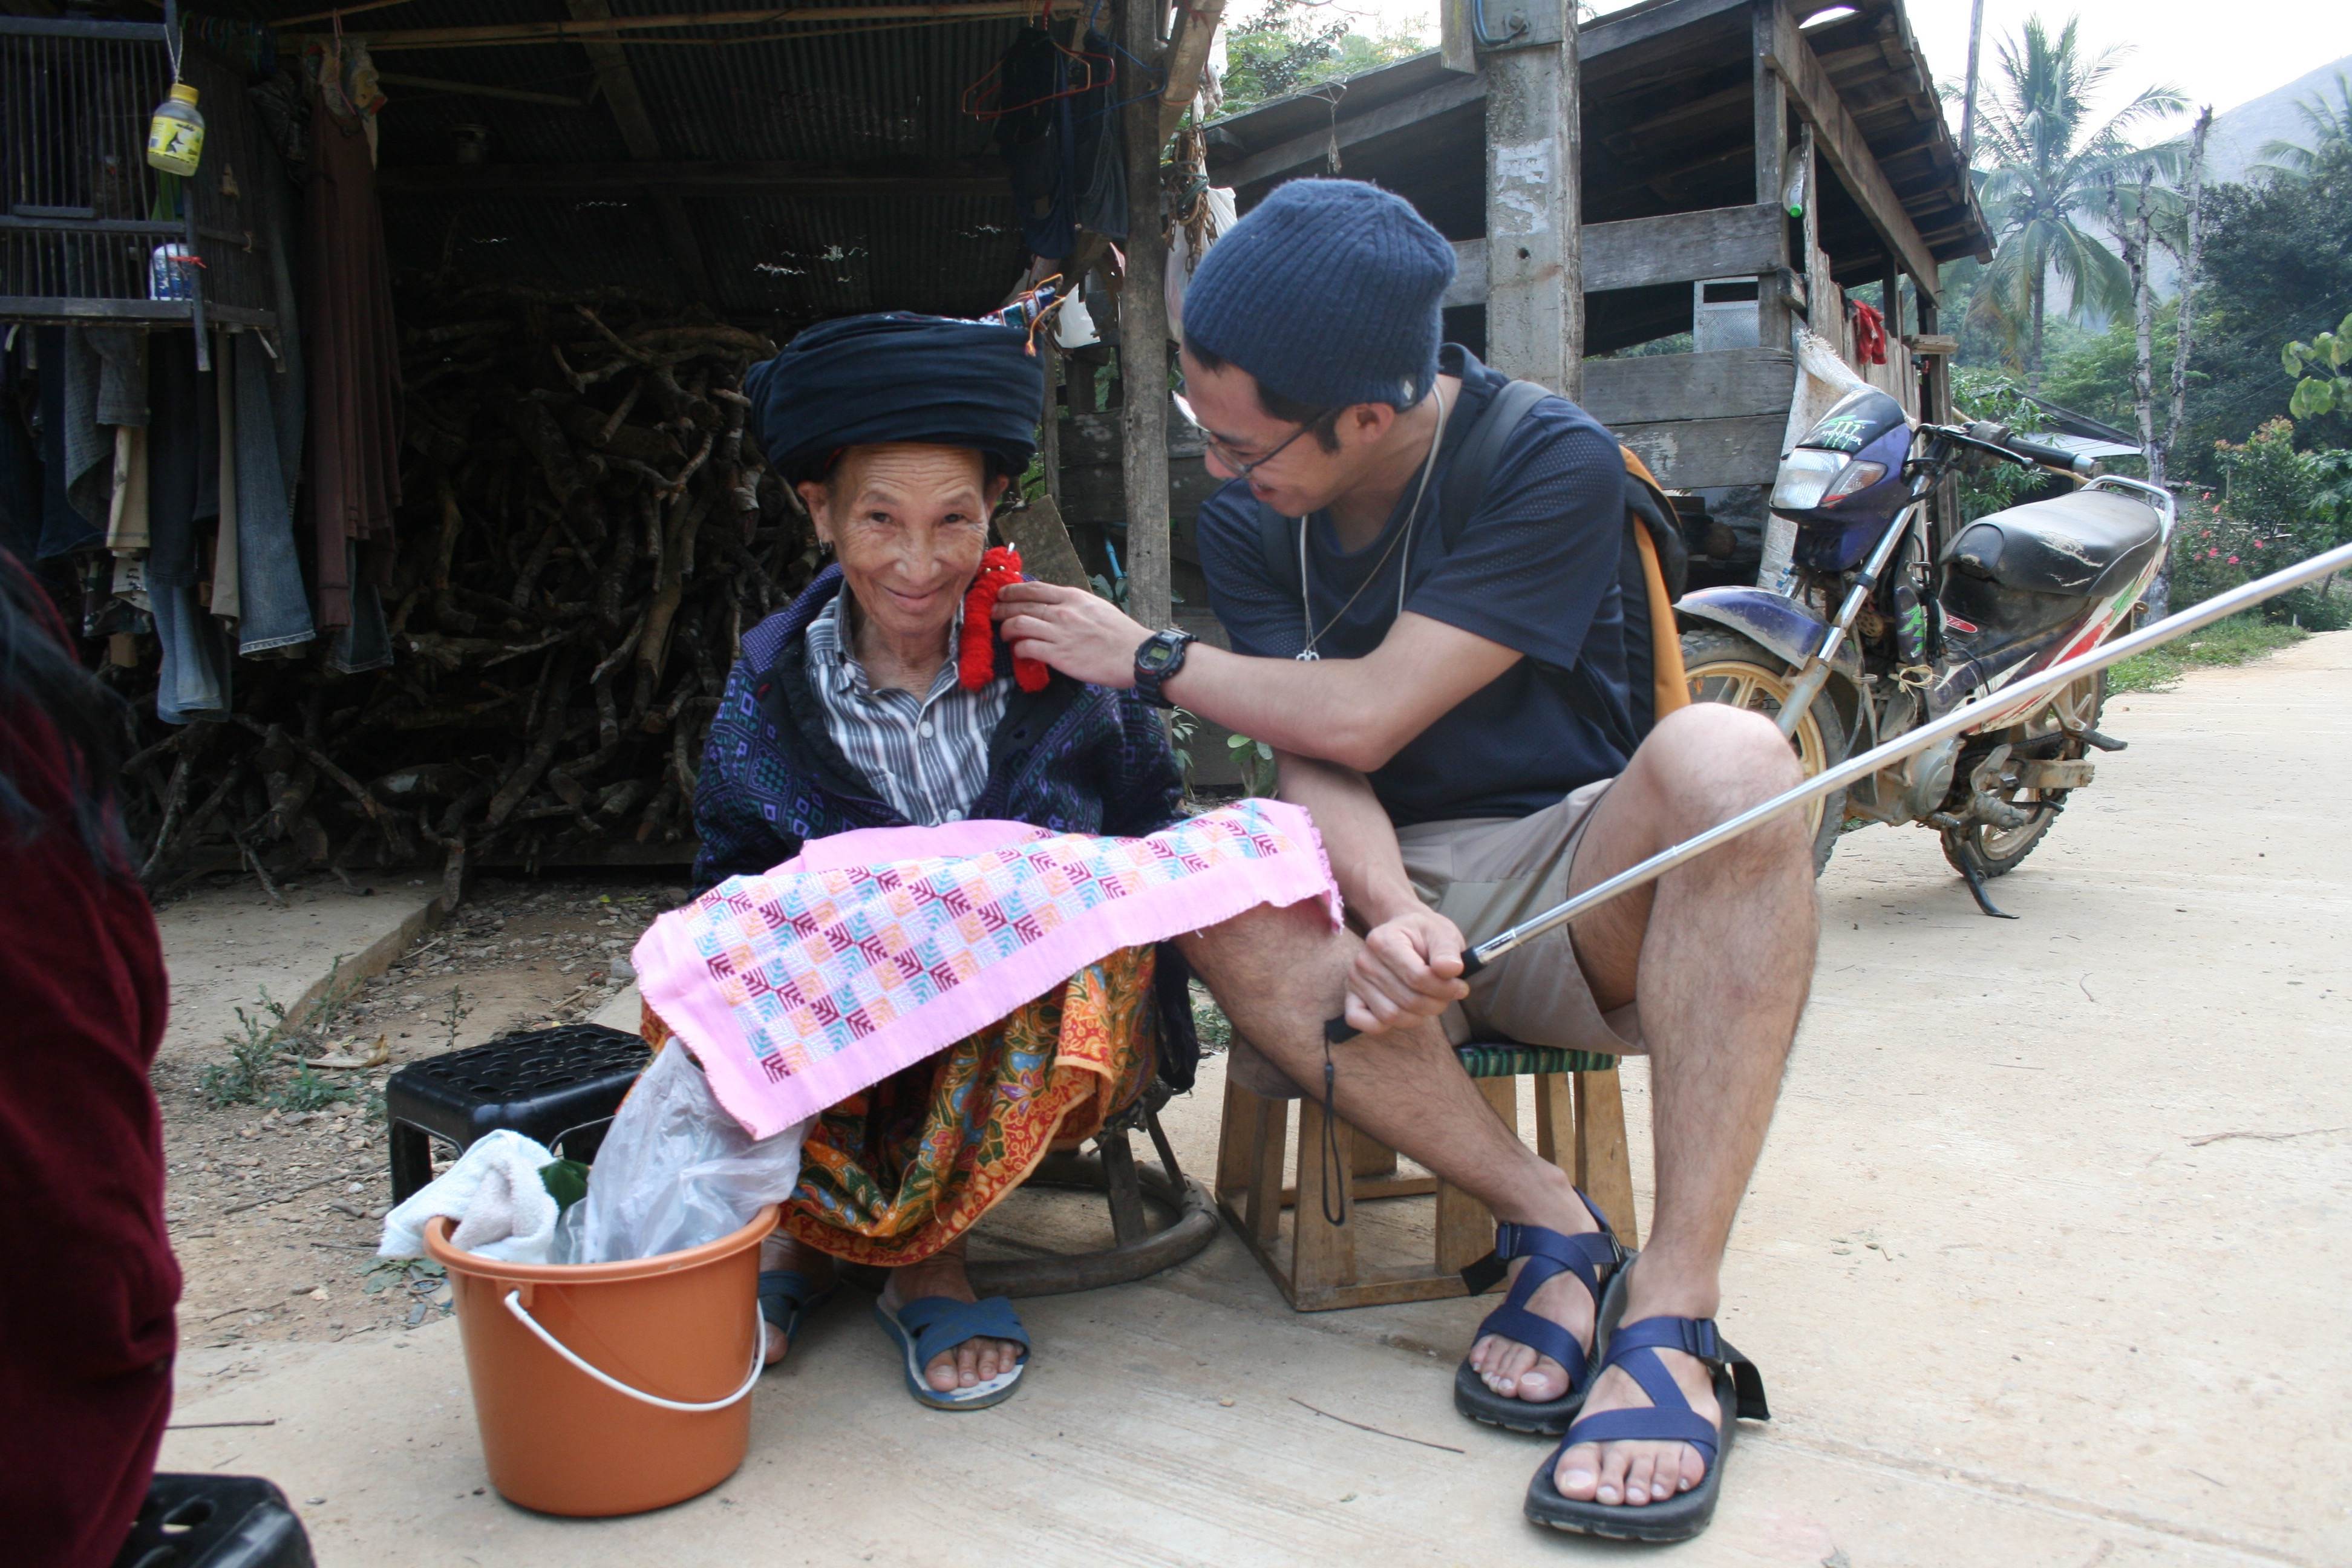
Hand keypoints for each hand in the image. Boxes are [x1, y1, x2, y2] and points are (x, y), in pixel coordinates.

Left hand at [994, 580, 1151, 688]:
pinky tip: (1019, 652)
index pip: (1033, 588)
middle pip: (1020, 605)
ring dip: (1005, 629)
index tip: (1002, 594)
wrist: (1135, 655)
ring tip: (1003, 634)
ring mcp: (1059, 633)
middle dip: (1000, 608)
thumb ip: (1074, 604)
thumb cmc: (1121, 634)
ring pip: (1017, 624)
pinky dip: (1018, 649)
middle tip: (992, 613)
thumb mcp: (1096, 607)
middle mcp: (1063, 611)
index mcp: (1072, 597)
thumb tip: (1056, 605)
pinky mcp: (1058, 655)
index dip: (1012, 590)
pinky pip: (1026, 648)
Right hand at [1342, 908, 1470, 1035]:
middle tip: (1447, 996)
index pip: (1418, 977)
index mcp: (1383, 940)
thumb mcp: (1442, 933)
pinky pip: (1362, 1022)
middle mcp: (1363, 961)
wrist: (1404, 932)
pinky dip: (1383, 1025)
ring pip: (1390, 1015)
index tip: (1460, 986)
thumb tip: (1451, 969)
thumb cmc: (1423, 935)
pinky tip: (1403, 1012)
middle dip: (1435, 1003)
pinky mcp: (1350, 997)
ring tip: (1429, 1002)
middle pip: (1407, 1000)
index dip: (1445, 988)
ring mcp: (1354, 980)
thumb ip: (1447, 950)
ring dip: (1417, 1016)